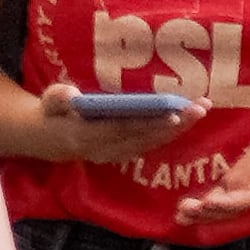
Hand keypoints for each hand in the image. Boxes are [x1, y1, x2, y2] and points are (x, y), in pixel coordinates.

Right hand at [31, 81, 203, 163]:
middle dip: (175, 123)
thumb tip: (73, 95)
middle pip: (145, 137)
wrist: (49, 140)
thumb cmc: (52, 113)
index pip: (123, 129)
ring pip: (152, 142)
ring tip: (201, 110)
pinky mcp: (124, 153)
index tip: (174, 113)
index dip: (149, 122)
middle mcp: (105, 150)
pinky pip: (150, 144)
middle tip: (200, 107)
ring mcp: (116, 154)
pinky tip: (187, 119)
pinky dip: (169, 132)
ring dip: (178, 128)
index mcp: (86, 136)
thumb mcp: (48, 102)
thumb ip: (58, 98)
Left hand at [178, 111, 249, 228]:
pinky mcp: (238, 180)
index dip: (231, 203)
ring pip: (223, 206)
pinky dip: (202, 205)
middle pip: (232, 208)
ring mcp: (246, 187)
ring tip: (179, 216)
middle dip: (209, 213)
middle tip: (185, 213)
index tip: (210, 203)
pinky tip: (184, 210)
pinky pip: (219, 196)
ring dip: (202, 213)